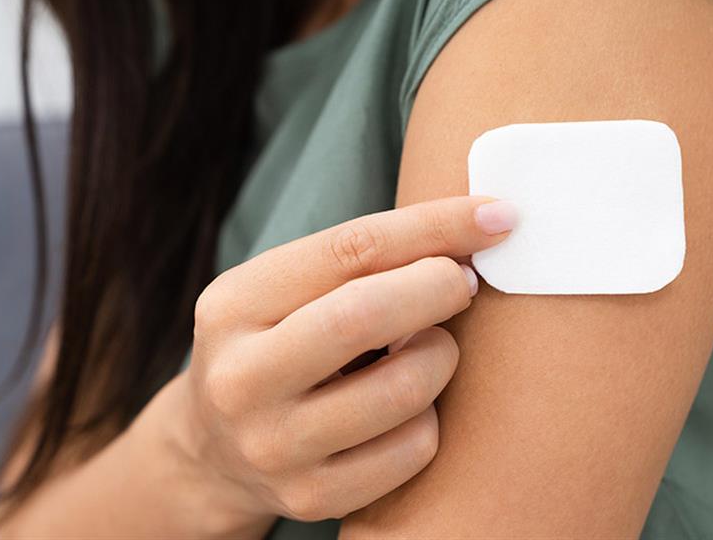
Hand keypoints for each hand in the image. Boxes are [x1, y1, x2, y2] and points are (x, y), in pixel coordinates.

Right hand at [163, 196, 515, 523]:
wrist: (216, 453)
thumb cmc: (279, 344)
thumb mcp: (288, 290)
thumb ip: (361, 260)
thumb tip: (475, 228)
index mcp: (234, 305)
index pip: (349, 249)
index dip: (434, 226)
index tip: (497, 214)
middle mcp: (241, 379)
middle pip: (366, 315)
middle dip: (439, 288)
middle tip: (465, 284)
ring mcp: (273, 447)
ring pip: (404, 389)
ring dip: (441, 356)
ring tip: (428, 347)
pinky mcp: (312, 498)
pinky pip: (414, 449)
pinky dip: (431, 418)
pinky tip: (409, 407)